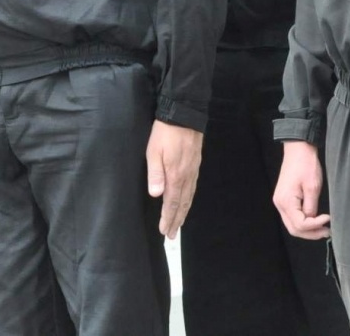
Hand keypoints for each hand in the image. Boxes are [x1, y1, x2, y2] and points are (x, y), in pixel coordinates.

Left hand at [146, 121, 201, 238]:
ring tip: (179, 223)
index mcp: (176, 175)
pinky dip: (189, 199)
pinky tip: (187, 200)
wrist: (184, 114)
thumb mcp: (153, 151)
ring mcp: (193, 170)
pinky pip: (193, 187)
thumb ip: (155, 173)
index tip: (165, 231)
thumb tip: (156, 195)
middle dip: (176, 220)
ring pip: (189, 196)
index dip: (168, 218)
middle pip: (182, 203)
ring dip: (183, 211)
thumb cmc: (165, 133)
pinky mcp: (196, 163)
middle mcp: (187, 176)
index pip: (171, 202)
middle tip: (172, 235)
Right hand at [273, 140, 330, 240]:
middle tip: (327, 232)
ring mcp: (281, 202)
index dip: (315, 226)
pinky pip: (292, 217)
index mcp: (286, 201)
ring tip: (323, 228)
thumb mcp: (313, 187)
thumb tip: (313, 221)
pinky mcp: (285, 199)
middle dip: (311, 233)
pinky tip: (315, 221)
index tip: (328, 219)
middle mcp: (280, 204)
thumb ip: (311, 207)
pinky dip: (303, 222)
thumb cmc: (306, 164)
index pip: (300, 224)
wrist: (298, 149)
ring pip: (292, 225)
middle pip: (294, 229)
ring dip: (308, 230)